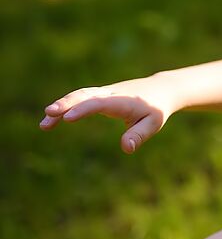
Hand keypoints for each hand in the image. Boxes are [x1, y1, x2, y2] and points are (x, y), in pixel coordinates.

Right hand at [39, 75, 179, 153]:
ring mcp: (103, 92)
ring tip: (44, 125)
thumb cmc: (157, 108)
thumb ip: (139, 135)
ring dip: (61, 106)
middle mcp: (110, 93)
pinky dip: (66, 107)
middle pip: (85, 95)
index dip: (84, 110)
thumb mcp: (153, 123)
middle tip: (49, 114)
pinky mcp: (99, 94)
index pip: (100, 103)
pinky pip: (80, 98)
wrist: (161, 89)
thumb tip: (126, 149)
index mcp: (123, 101)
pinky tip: (52, 120)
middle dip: (66, 104)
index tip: (68, 118)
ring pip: (79, 96)